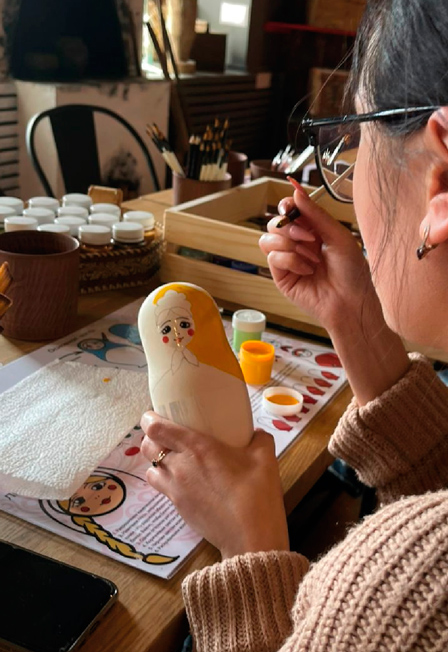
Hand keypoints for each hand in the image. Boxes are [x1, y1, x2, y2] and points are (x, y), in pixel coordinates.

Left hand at [140, 412, 289, 559]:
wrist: (251, 538)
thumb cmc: (257, 493)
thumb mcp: (265, 457)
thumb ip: (260, 439)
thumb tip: (256, 434)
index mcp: (196, 447)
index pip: (156, 429)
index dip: (150, 419)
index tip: (156, 415)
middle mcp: (179, 466)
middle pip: (147, 447)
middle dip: (151, 439)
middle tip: (167, 436)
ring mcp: (176, 490)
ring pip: (151, 470)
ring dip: (157, 463)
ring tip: (174, 461)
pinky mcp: (179, 509)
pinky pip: (163, 489)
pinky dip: (167, 482)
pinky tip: (186, 483)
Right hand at [260, 186, 409, 404]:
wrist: (351, 302)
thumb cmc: (351, 271)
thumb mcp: (337, 235)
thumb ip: (315, 214)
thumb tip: (295, 191)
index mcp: (312, 231)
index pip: (289, 211)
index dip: (287, 205)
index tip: (291, 205)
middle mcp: (297, 244)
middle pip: (275, 223)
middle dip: (290, 227)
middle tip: (311, 239)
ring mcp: (287, 261)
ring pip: (268, 239)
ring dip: (290, 244)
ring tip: (312, 258)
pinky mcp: (281, 277)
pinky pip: (273, 258)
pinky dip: (291, 260)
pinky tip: (308, 270)